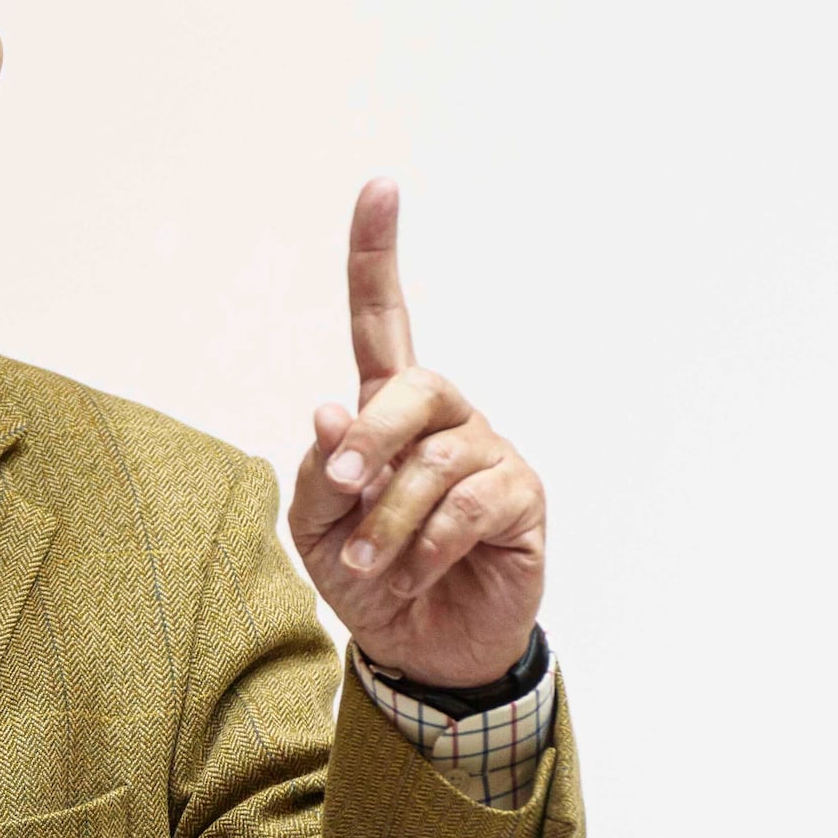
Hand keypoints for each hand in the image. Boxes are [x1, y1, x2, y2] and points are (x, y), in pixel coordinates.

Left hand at [285, 179, 548, 688]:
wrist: (421, 650)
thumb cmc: (368, 578)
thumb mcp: (316, 529)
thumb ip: (321, 472)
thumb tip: (330, 412)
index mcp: (387, 410)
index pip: (383, 318)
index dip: (378, 253)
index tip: (380, 187)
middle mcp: (444, 419)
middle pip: (415, 383)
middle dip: (374, 436)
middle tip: (347, 490)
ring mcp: (488, 453)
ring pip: (435, 460)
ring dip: (389, 520)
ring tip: (370, 563)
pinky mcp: (521, 498)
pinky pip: (470, 505)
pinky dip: (428, 545)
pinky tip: (415, 572)